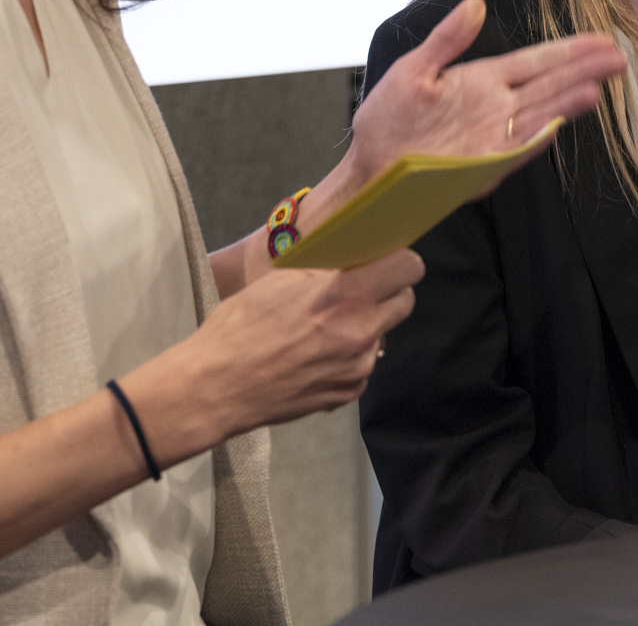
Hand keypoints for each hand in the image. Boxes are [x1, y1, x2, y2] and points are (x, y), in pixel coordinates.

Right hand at [127, 250, 423, 464]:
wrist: (213, 387)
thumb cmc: (240, 326)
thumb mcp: (281, 280)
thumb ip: (326, 269)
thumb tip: (353, 257)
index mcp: (345, 295)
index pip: (409, 267)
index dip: (399, 263)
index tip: (384, 263)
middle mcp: (361, 330)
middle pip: (404, 301)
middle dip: (387, 293)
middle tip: (358, 294)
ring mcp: (358, 366)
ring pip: (382, 335)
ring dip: (365, 327)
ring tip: (324, 331)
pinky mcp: (349, 393)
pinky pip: (363, 366)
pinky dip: (348, 359)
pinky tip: (315, 358)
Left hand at [344, 0, 625, 188]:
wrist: (370, 167)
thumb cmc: (388, 118)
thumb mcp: (412, 70)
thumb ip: (446, 40)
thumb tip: (475, 3)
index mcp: (484, 78)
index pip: (537, 60)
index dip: (569, 50)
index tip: (602, 39)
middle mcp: (499, 106)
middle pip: (550, 84)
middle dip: (585, 72)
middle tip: (619, 59)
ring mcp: (496, 136)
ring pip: (541, 115)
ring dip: (567, 104)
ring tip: (596, 90)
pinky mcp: (486, 166)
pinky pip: (515, 150)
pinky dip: (535, 139)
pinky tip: (556, 126)